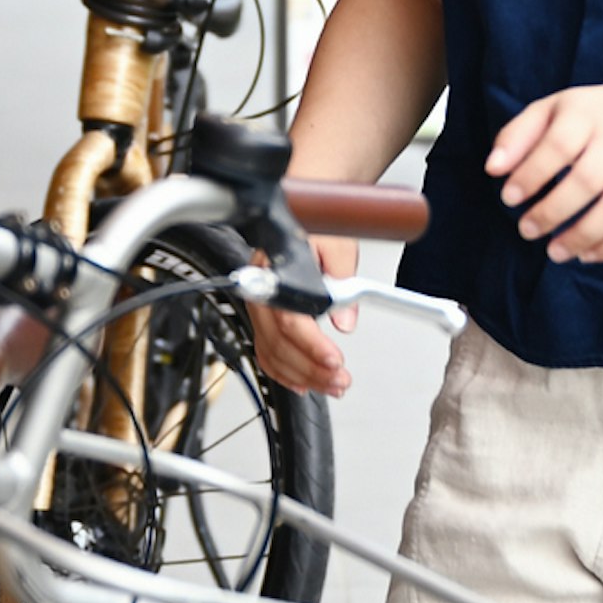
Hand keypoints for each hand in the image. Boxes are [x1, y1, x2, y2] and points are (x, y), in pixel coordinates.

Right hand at [250, 233, 359, 397]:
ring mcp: (258, 305)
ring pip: (271, 352)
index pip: (289, 317)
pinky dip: (283, 372)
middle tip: (340, 380)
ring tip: (331, 385)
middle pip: (278, 341)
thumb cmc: (317, 225)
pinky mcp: (262, 316)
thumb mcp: (338, 244)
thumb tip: (344, 320)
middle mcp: (260, 289)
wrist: (300, 217)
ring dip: (302, 375)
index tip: (334, 359)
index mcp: (274, 268)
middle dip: (311, 368)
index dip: (311, 344)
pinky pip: (265, 351)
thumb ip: (343, 278)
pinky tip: (302, 382)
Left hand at [491, 76, 602, 262]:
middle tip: (527, 229)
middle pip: (589, 180)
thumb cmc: (593, 117)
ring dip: (581, 237)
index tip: (509, 197)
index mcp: (589, 114)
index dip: (532, 173)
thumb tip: (493, 168)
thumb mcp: (553, 110)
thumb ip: (518, 136)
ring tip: (553, 251)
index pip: (560, 144)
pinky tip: (586, 254)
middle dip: (553, 212)